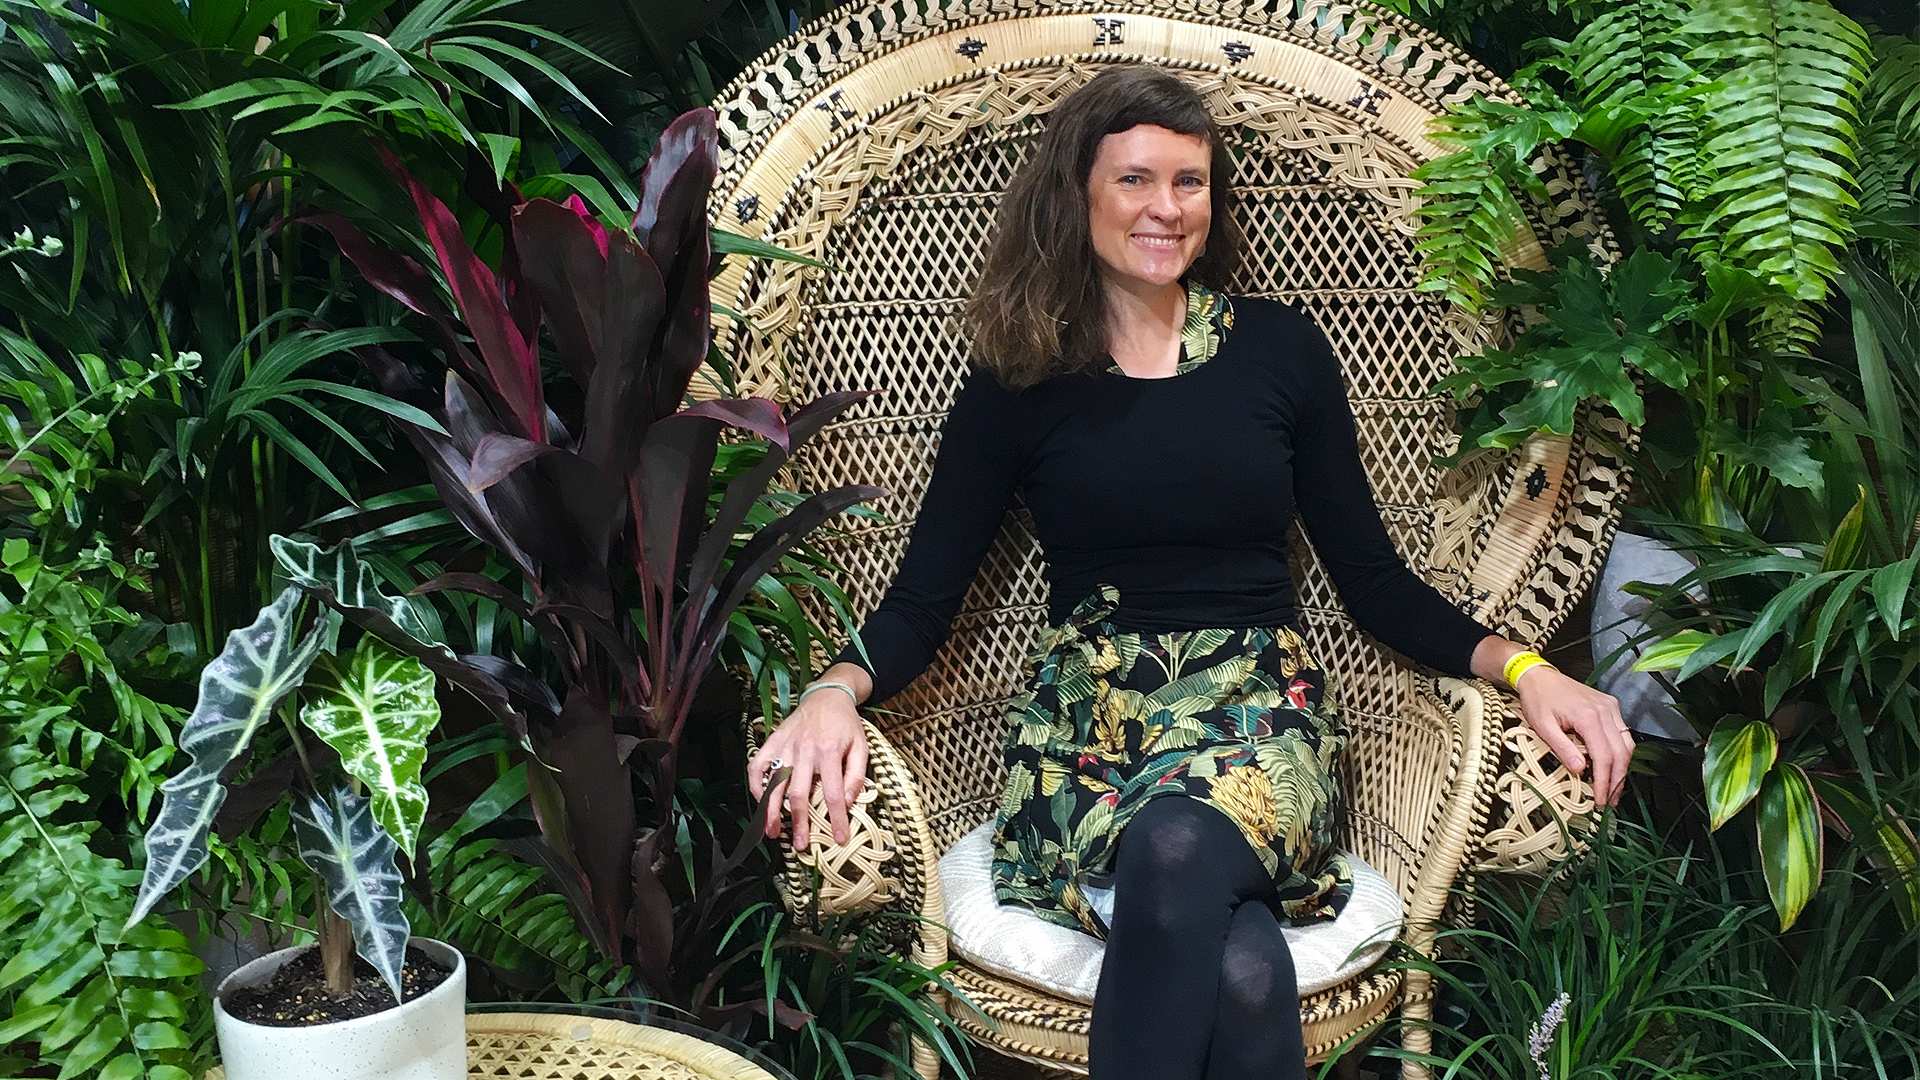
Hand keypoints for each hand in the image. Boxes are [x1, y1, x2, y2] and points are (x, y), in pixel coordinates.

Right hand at [746, 688, 868, 849]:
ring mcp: (785, 746)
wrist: (827, 695)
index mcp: (829, 752)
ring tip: (772, 833)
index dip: (837, 819)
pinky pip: (756, 765)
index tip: (839, 839)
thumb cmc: (846, 724)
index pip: (833, 793)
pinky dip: (755, 784)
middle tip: (800, 845)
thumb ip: (856, 775)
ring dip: (771, 811)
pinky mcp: (772, 741)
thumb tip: (849, 802)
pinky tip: (760, 801)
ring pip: (774, 783)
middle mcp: (804, 750)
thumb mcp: (861, 747)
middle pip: (799, 794)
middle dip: (799, 823)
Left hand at [1512, 666, 1634, 807]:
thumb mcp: (1542, 726)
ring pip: (1627, 744)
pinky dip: (1620, 753)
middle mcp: (1606, 711)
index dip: (1604, 781)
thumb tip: (1580, 771)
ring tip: (1612, 789)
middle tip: (1609, 801)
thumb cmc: (1538, 700)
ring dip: (1622, 769)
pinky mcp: (1611, 706)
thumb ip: (1562, 748)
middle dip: (1617, 780)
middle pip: (1621, 753)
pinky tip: (1611, 767)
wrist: (1539, 676)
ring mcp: (1611, 707)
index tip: (1599, 800)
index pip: (1604, 756)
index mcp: (1588, 717)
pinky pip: (1623, 734)